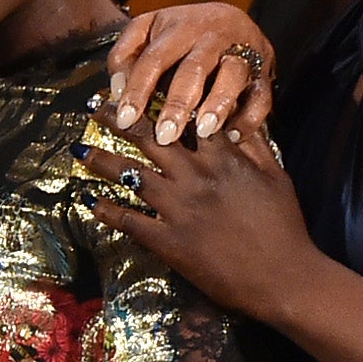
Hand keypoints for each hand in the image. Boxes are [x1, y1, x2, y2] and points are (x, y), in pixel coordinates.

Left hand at [85, 113, 322, 319]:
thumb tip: (239, 120)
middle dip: (119, 118)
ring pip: (131, 175)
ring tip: (78, 149)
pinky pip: (129, 221)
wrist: (281, 277)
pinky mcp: (168, 241)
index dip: (163, 98)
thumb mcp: (277, 177)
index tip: (142, 84)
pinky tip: (90, 201)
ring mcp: (178, 209)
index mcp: (222, 158)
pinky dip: (107, 211)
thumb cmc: (284, 227)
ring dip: (101, 160)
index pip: (187, 117)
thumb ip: (255, 147)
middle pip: (148, 139)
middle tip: (96, 105)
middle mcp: (194, 177)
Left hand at [108, 3, 274, 144]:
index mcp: (180, 25)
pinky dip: (250, 116)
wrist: (230, 19)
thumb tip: (116, 90)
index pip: (155, 57)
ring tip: (204, 131)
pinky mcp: (266, 68)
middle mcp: (213, 35)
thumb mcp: (147, 31)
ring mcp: (243, 50)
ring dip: (219, 104)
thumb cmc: (179, 34)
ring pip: (233, 76)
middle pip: (194, 68)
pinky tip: (234, 137)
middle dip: (179, 103)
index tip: (125, 119)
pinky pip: (263, 95)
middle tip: (165, 136)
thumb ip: (125, 55)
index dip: (138, 88)